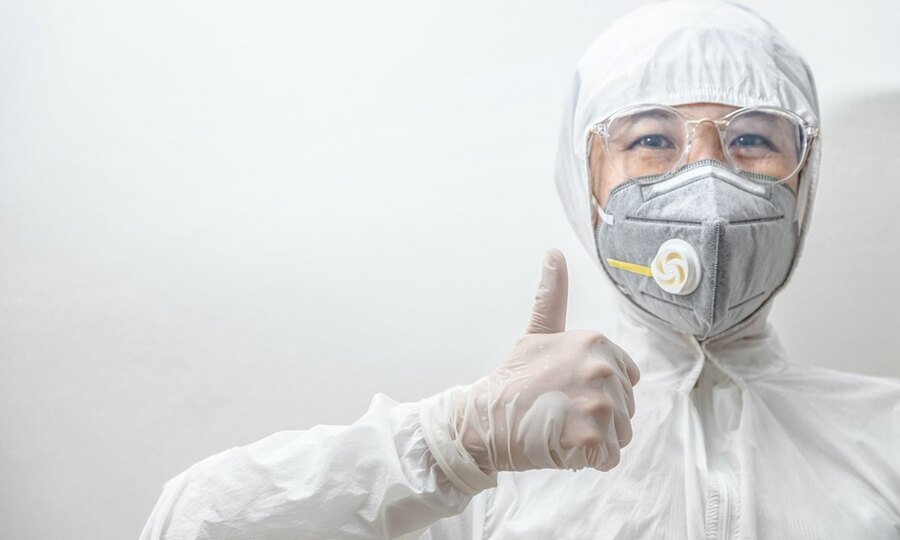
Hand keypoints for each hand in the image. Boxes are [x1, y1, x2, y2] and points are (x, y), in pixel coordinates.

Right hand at [433, 249, 639, 474]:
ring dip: (595, 439)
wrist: (485, 419)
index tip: (569, 391)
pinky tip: (563, 446)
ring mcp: (598, 405)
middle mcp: (602, 370)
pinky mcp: (591, 439)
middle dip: (599, 416)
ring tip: (561, 429)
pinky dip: (589, 460)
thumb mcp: (537, 333)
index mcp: (595, 343)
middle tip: (560, 412)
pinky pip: (610, 458)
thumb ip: (553, 296)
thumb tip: (554, 253)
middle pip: (626, 406)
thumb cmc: (512, 380)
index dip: (601, 390)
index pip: (628, 377)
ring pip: (621, 433)